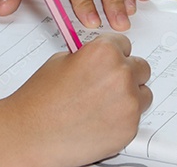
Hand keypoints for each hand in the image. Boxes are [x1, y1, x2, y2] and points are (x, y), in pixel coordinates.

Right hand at [3, 34, 151, 164]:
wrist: (32, 133)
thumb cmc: (40, 100)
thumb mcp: (61, 61)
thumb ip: (88, 57)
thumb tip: (100, 60)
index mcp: (104, 52)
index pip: (124, 43)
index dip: (114, 53)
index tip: (109, 60)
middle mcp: (121, 75)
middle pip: (141, 68)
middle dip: (125, 73)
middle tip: (106, 83)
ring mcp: (128, 103)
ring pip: (143, 94)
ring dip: (129, 96)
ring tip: (103, 103)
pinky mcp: (130, 129)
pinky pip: (136, 118)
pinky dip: (123, 118)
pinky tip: (101, 119)